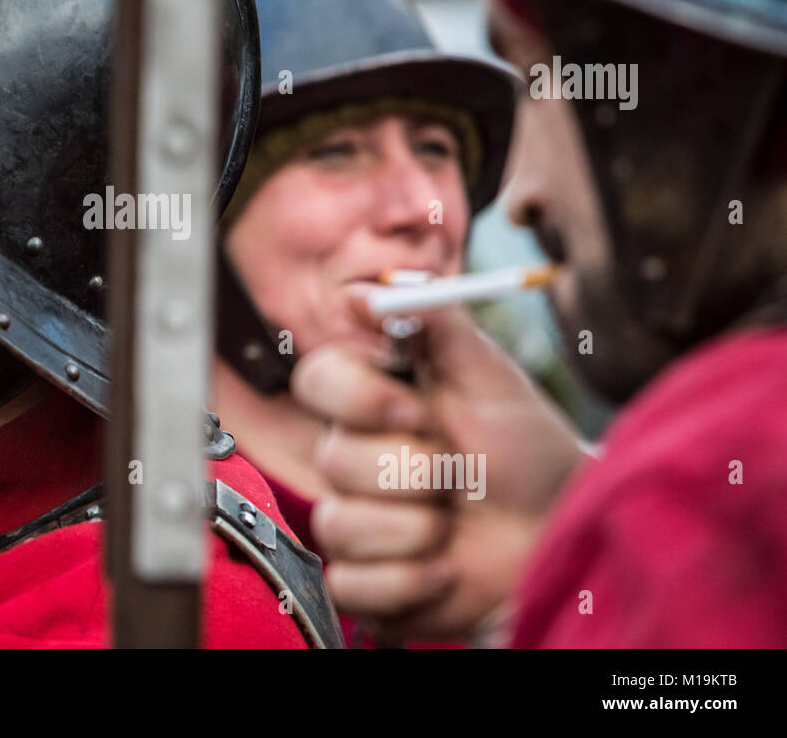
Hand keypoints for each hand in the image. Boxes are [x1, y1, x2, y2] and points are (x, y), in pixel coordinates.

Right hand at [293, 285, 587, 640]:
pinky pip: (351, 586)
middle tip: (459, 474)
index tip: (413, 410)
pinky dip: (408, 583)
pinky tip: (445, 571)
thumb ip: (433, 321)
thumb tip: (365, 292)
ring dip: (418, 530)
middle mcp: (355, 460)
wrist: (562, 530)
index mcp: (372, 402)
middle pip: (333, 460)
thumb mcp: (488, 374)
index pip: (316, 379)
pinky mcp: (365, 584)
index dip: (358, 397)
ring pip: (339, 525)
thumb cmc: (527, 449)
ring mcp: (356, 524)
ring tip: (458, 527)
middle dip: (413, 472)